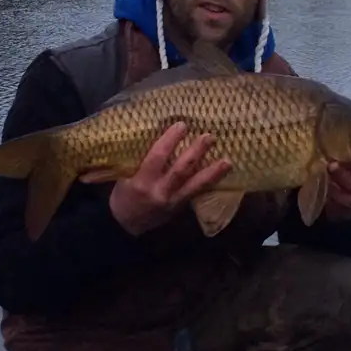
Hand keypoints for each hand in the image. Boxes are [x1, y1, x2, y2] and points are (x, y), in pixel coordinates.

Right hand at [109, 121, 230, 235]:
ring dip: (212, 171)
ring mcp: (172, 201)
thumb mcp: (124, 177)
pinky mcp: (180, 206)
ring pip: (195, 184)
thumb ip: (140, 161)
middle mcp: (160, 191)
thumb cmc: (122, 196)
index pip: (158, 157)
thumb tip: (155, 136)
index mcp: (142, 181)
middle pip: (181, 169)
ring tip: (227, 161)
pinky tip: (222, 174)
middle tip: (209, 136)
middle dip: (196, 152)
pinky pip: (197, 193)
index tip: (182, 125)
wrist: (125, 225)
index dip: (170, 140)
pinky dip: (210, 182)